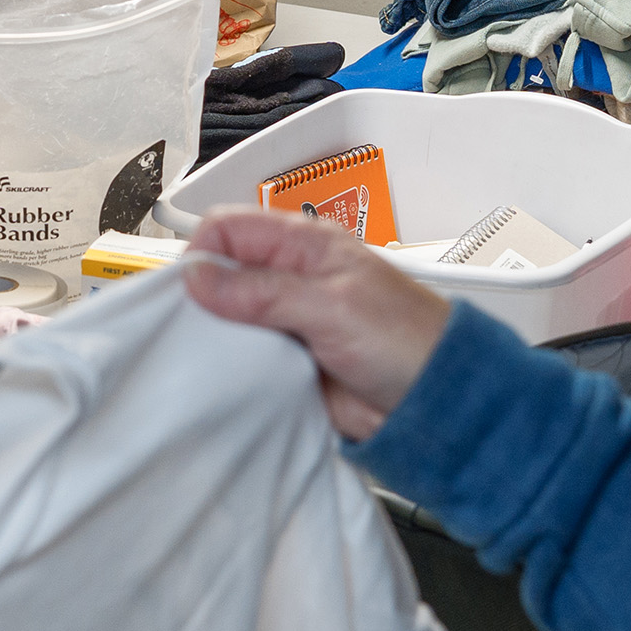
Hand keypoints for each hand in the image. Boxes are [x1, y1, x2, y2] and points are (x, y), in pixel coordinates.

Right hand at [179, 208, 451, 440]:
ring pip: (225, 319)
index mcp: (303, 245)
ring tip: (216, 355)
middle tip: (200, 327)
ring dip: (216, 336)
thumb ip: (264, 290)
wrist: (436, 402)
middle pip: (219, 273)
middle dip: (202, 298)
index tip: (194, 292)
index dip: (203, 254)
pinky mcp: (283, 361)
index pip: (228, 229)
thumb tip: (199, 276)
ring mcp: (285, 321)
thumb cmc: (409, 340)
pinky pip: (240, 358)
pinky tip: (229, 378)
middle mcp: (289, 278)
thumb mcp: (333, 306)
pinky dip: (230, 367)